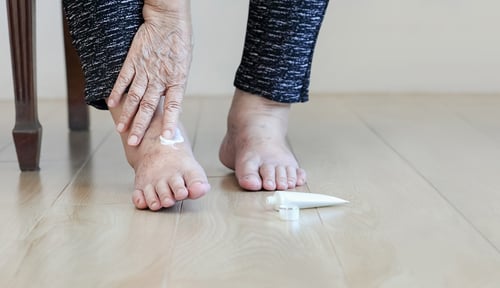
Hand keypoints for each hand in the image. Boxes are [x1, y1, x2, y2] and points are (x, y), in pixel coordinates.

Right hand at [107, 1, 191, 145]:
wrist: (168, 21)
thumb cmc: (180, 44)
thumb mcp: (184, 67)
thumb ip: (175, 85)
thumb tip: (169, 103)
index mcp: (177, 80)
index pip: (174, 106)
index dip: (169, 122)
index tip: (165, 137)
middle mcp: (160, 78)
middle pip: (148, 106)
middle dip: (140, 126)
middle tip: (134, 142)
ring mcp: (145, 70)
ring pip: (134, 97)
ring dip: (127, 115)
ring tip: (121, 129)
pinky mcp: (133, 61)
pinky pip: (123, 79)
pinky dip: (117, 92)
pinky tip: (112, 104)